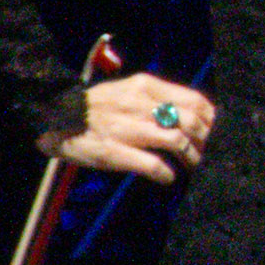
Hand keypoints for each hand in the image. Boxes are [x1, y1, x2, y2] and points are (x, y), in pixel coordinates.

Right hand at [42, 69, 216, 183]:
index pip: (193, 99)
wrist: (53, 115)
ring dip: (191, 157)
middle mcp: (139, 105)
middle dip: (204, 139)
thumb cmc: (96, 105)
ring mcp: (127, 129)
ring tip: (191, 165)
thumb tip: (190, 111)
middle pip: (190, 121)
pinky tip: (169, 178)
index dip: (209, 117)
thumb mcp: (127, 89)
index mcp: (145, 86)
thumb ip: (156, 96)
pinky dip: (167, 174)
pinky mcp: (114, 152)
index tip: (211, 128)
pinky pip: (152, 164)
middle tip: (203, 150)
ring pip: (177, 142)